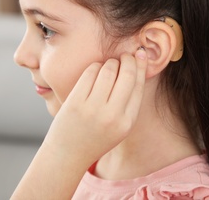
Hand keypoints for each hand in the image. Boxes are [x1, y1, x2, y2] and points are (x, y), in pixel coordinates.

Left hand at [43, 49, 147, 165]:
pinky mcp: (75, 103)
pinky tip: (95, 70)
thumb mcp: (119, 126)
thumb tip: (137, 66)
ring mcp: (93, 109)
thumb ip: (128, 102)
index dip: (141, 66)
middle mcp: (112, 116)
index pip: (139, 86)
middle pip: (127, 75)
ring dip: (110, 62)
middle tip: (125, 55)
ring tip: (109, 65)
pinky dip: (95, 66)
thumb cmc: (96, 136)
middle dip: (127, 59)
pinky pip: (90, 73)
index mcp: (127, 122)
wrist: (68, 154)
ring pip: (108, 70)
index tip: (140, 54)